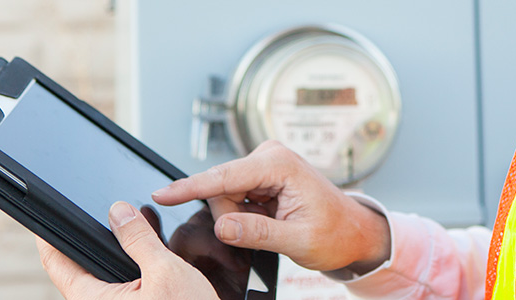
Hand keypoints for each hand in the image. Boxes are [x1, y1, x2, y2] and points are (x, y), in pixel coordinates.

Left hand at [38, 201, 217, 298]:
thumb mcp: (166, 272)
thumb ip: (139, 239)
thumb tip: (119, 212)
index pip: (54, 262)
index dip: (47, 235)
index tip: (44, 212)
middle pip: (77, 266)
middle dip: (88, 237)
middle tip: (95, 211)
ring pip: (103, 275)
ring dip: (115, 250)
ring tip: (129, 224)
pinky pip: (120, 286)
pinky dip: (131, 266)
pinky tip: (147, 251)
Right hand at [151, 140, 390, 272]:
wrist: (353, 232)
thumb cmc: (335, 233)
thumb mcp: (299, 240)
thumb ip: (258, 233)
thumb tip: (222, 226)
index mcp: (279, 165)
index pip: (223, 177)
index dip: (189, 187)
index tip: (162, 194)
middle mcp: (268, 157)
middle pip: (219, 188)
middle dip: (230, 216)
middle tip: (264, 232)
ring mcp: (262, 165)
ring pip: (222, 195)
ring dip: (237, 217)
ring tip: (270, 226)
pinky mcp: (259, 175)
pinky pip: (231, 197)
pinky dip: (242, 214)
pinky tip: (266, 220)